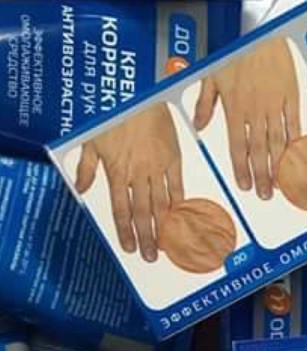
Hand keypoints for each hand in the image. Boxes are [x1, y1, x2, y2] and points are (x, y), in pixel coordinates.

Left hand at [75, 103, 183, 262]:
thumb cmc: (112, 113)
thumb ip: (86, 167)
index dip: (126, 231)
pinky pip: (178, 185)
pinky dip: (180, 202)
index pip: (121, 210)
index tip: (131, 248)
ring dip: (164, 225)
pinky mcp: (173, 158)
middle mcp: (138, 175)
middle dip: (148, 237)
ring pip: (161, 204)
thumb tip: (80, 189)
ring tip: (169, 243)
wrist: (137, 94)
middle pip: (143, 213)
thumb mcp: (90, 139)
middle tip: (153, 256)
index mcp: (117, 172)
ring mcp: (158, 168)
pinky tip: (182, 216)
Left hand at [193, 37, 301, 199]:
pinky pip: (294, 125)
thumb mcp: (211, 75)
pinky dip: (296, 143)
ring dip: (278, 166)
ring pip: (277, 142)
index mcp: (234, 108)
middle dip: (261, 176)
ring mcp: (275, 105)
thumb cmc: (235, 51)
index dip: (241, 169)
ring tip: (281, 185)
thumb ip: (205, 103)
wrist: (261, 31)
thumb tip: (197, 126)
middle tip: (265, 195)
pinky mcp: (291, 97)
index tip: (245, 186)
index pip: (237, 147)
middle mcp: (254, 111)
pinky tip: (298, 159)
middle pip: (258, 151)